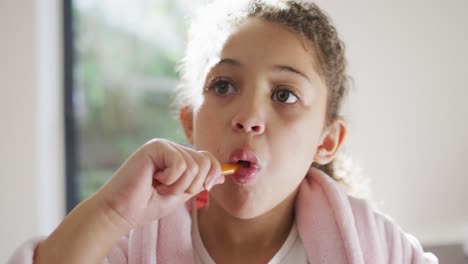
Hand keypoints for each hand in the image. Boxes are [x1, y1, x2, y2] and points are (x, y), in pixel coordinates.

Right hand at [95, 138, 223, 230]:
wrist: (121, 212)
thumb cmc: (147, 205)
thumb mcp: (181, 194)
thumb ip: (199, 183)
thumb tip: (222, 175)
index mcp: (179, 157)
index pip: (208, 158)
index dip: (212, 174)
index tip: (203, 188)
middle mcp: (172, 148)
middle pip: (205, 161)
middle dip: (192, 185)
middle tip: (169, 190)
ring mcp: (163, 146)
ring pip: (194, 165)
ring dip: (178, 186)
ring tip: (159, 187)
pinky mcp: (154, 147)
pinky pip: (180, 164)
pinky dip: (170, 179)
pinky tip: (153, 180)